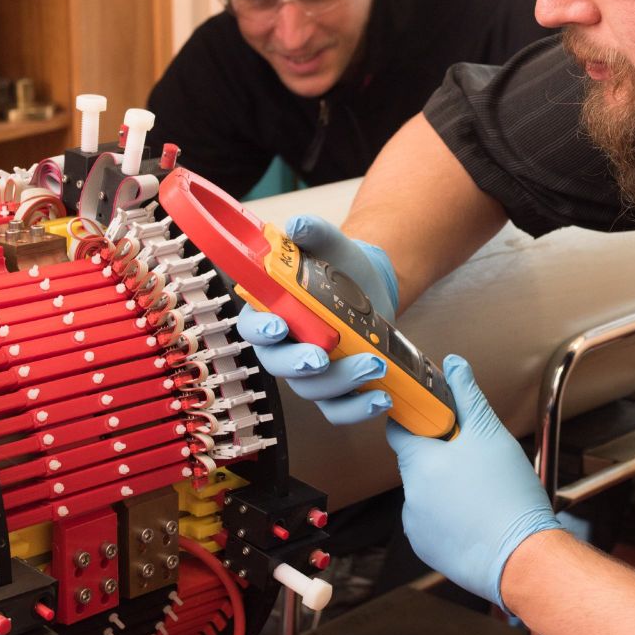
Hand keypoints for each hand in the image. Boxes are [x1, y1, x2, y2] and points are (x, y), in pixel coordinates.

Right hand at [233, 215, 400, 424]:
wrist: (371, 282)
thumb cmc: (338, 264)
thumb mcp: (328, 242)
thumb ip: (311, 232)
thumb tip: (297, 225)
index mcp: (271, 311)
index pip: (252, 327)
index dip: (261, 332)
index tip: (280, 328)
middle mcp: (284, 346)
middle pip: (279, 366)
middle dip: (300, 365)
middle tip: (323, 357)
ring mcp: (310, 372)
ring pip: (313, 390)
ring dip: (341, 383)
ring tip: (374, 366)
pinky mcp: (337, 388)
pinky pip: (339, 409)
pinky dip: (359, 409)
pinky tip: (382, 397)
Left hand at [386, 354, 561, 608]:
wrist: (522, 557)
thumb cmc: (509, 496)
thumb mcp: (491, 436)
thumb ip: (467, 398)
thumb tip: (453, 365)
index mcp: (419, 462)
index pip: (399, 429)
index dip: (418, 420)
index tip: (438, 422)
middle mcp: (409, 493)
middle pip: (417, 463)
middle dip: (440, 459)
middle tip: (474, 462)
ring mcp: (414, 524)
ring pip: (425, 493)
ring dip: (444, 488)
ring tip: (480, 494)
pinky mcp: (425, 547)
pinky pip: (431, 522)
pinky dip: (447, 517)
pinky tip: (475, 518)